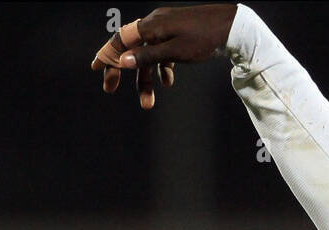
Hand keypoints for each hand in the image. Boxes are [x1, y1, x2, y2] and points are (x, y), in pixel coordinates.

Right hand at [90, 4, 237, 108]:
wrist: (233, 26)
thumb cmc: (204, 39)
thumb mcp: (175, 51)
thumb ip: (149, 56)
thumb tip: (123, 61)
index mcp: (150, 26)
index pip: (121, 40)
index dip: (106, 55)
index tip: (95, 69)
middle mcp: (155, 24)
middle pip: (132, 49)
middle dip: (122, 71)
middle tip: (111, 89)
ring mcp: (167, 29)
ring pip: (150, 55)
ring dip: (147, 79)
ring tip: (148, 104)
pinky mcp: (179, 35)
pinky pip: (164, 52)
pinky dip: (163, 67)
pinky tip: (168, 83)